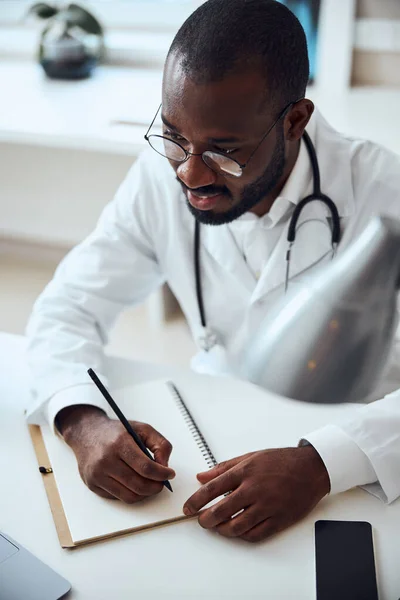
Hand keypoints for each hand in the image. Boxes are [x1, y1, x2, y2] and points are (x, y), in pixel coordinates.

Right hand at [57, 405, 174, 502]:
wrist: (86, 433)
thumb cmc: (116, 431)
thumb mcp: (142, 428)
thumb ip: (159, 444)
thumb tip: (165, 466)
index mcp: (119, 443)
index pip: (145, 467)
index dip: (161, 474)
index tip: (170, 474)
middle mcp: (106, 460)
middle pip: (138, 485)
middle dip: (155, 487)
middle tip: (161, 483)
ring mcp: (97, 474)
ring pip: (129, 496)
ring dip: (145, 494)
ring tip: (150, 484)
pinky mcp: (92, 484)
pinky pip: (118, 497)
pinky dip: (130, 494)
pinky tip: (133, 483)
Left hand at [183, 446, 329, 542]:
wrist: (311, 468)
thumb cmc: (281, 461)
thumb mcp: (250, 457)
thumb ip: (224, 467)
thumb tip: (202, 477)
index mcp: (245, 471)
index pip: (212, 489)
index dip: (196, 501)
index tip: (188, 508)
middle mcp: (254, 489)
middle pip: (221, 510)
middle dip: (206, 519)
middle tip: (201, 521)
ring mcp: (267, 506)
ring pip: (237, 526)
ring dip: (222, 530)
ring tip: (218, 527)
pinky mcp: (279, 519)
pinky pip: (256, 534)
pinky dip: (242, 536)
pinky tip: (237, 531)